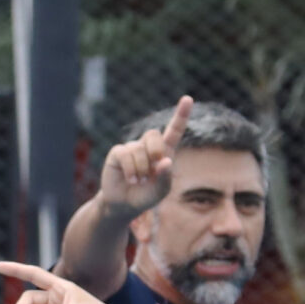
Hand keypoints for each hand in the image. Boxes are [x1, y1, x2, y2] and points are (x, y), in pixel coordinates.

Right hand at [94, 96, 192, 218]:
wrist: (123, 205)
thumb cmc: (145, 196)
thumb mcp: (161, 191)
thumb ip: (165, 177)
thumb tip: (165, 161)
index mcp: (164, 152)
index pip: (174, 130)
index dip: (181, 115)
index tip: (187, 99)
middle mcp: (147, 146)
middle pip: (154, 134)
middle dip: (155, 150)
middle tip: (154, 167)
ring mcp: (131, 148)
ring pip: (139, 148)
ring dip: (141, 168)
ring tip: (139, 182)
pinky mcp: (117, 153)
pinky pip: (125, 154)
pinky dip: (131, 169)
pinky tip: (131, 179)